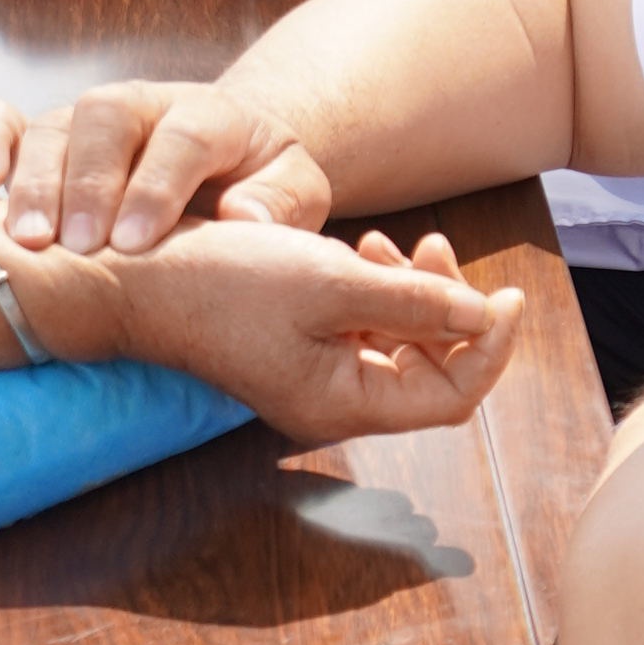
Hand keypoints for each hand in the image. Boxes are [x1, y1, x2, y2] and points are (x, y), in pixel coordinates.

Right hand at [0, 75, 330, 250]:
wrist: (227, 165)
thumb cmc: (258, 192)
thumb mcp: (296, 196)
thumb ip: (284, 203)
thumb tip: (243, 218)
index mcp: (212, 115)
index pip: (185, 134)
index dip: (158, 183)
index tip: (137, 241)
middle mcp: (145, 106)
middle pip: (107, 116)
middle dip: (89, 180)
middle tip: (80, 245)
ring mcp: (90, 118)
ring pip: (53, 124)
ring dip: (35, 180)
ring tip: (30, 241)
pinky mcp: (48, 132)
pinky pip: (2, 118)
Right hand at [76, 217, 518, 444]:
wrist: (134, 277)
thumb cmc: (223, 280)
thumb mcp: (330, 280)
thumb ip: (413, 301)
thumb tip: (484, 315)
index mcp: (344, 401)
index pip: (452, 394)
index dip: (491, 346)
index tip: (509, 293)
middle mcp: (332, 400)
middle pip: (429, 368)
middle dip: (448, 308)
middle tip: (434, 246)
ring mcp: (310, 375)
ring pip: (396, 343)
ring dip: (411, 293)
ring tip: (389, 243)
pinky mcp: (292, 345)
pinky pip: (360, 328)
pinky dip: (375, 290)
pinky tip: (360, 248)